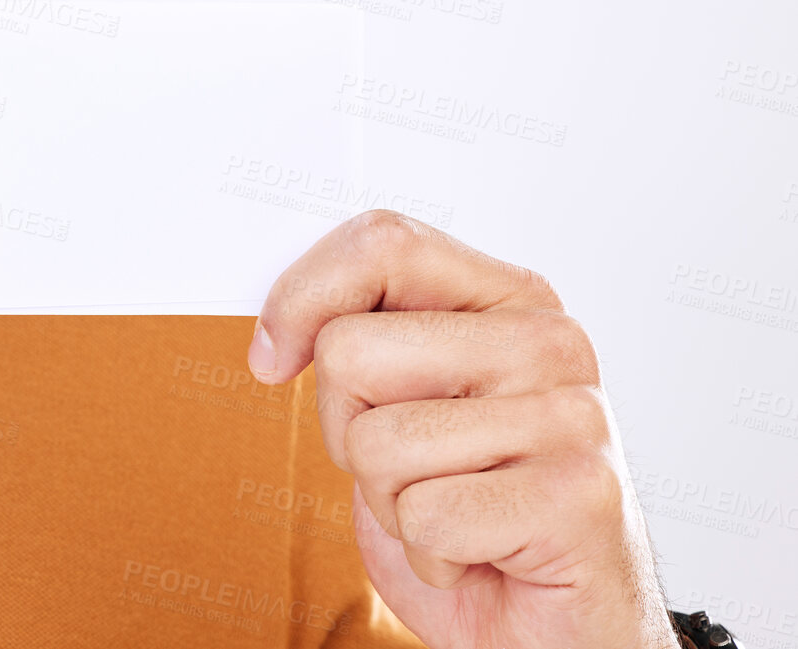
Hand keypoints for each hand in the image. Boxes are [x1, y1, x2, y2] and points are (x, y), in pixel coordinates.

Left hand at [249, 210, 675, 648]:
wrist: (546, 628)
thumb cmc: (466, 515)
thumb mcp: (399, 405)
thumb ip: (363, 339)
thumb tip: (275, 326)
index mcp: (509, 298)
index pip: (383, 241)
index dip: (300, 296)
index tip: (272, 357)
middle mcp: (551, 341)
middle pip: (350, 350)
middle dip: (346, 429)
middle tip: (408, 471)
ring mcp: (574, 416)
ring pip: (377, 442)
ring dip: (389, 503)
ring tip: (451, 515)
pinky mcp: (579, 496)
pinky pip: (424, 515)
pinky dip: (429, 555)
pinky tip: (479, 555)